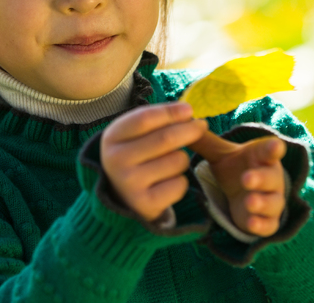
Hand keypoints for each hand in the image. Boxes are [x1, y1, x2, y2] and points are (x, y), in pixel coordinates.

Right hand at [101, 102, 208, 221]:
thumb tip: (187, 112)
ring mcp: (130, 184)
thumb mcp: (134, 135)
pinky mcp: (145, 204)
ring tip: (169, 163)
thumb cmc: (135, 156)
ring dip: (182, 159)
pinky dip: (180, 182)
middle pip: (165, 138)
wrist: (121, 197)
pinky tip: (166, 183)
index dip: (170, 112)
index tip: (189, 109)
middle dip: (189, 130)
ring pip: (176, 160)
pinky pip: (179, 184)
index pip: (145, 118)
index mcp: (112, 137)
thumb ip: (156, 122)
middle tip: (201, 126)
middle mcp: (117, 160)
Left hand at [187, 130, 285, 236]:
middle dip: (261, 178)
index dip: (273, 149)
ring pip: (272, 202)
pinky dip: (261, 225)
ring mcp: (271, 200)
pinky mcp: (267, 221)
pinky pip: (269, 225)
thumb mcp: (219, 154)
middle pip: (271, 177)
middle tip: (246, 178)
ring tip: (249, 201)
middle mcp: (271, 178)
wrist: (241, 195)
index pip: (270, 151)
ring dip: (262, 202)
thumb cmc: (234, 168)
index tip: (275, 147)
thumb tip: (184, 121)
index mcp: (261, 157)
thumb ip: (204, 140)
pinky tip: (251, 223)